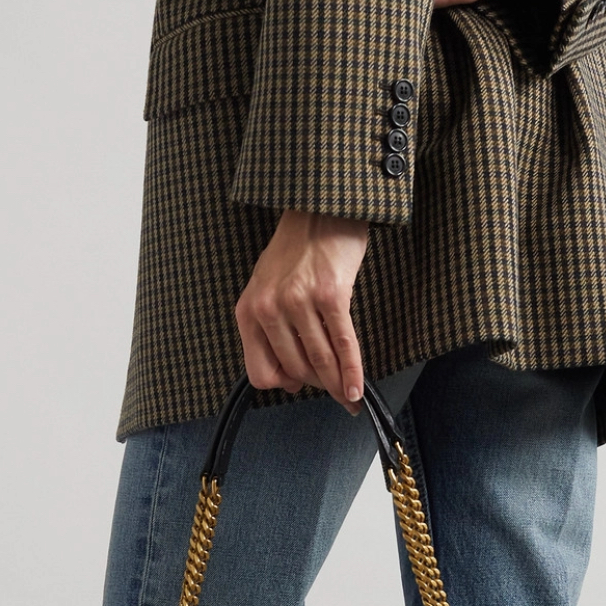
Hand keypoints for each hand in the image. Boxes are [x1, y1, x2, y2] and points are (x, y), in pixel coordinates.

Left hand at [235, 209, 369, 410]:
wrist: (319, 208)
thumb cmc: (296, 250)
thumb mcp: (267, 288)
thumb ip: (271, 329)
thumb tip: (292, 377)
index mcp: (248, 311)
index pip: (260, 372)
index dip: (283, 383)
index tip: (300, 383)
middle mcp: (269, 308)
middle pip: (294, 370)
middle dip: (316, 383)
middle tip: (332, 386)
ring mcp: (298, 301)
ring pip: (318, 361)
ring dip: (335, 385)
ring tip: (347, 397)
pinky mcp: (330, 294)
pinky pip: (343, 345)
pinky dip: (351, 372)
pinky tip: (356, 391)